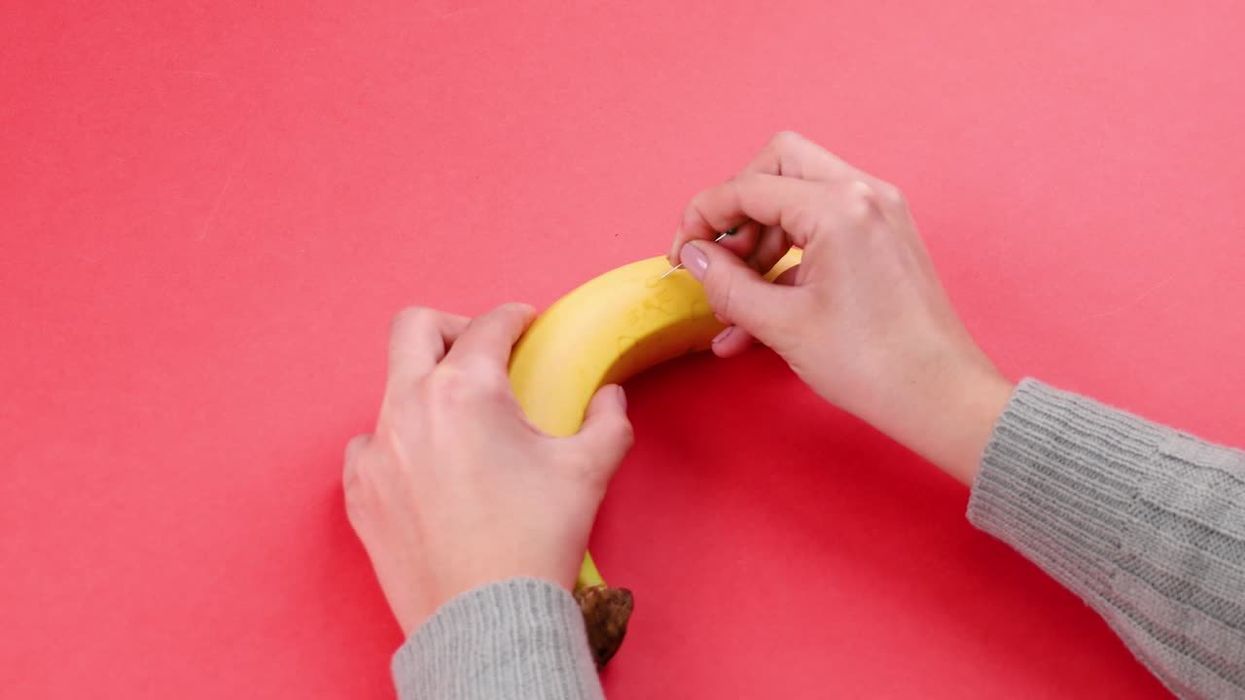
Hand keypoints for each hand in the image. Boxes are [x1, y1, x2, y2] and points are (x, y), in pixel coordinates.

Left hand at [343, 304, 632, 634]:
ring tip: (460, 420)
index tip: (524, 325)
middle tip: (482, 354)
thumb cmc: (536, 541)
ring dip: (426, 388)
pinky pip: (370, 443)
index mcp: (466, 391)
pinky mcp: (359, 491)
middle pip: (415, 326)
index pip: (489, 326)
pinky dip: (397, 441)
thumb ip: (607, 420)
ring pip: (390, 386)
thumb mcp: (588, 471)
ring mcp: (376, 450)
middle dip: (453, 327)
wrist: (485, 619)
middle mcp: (409, 408)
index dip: (514, 318)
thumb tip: (609, 397)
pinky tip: (427, 465)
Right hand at [669, 131, 1012, 483]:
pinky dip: (789, 254)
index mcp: (839, 208)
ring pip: (799, 192)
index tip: (682, 253)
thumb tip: (695, 258)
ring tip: (736, 296)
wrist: (941, 397)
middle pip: (777, 164)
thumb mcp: (782, 325)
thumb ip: (727, 284)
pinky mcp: (885, 236)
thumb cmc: (873, 364)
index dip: (703, 217)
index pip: (749, 188)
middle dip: (736, 207)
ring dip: (760, 236)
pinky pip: (823, 225)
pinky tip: (761, 308)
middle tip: (717, 256)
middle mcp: (864, 195)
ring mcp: (880, 212)